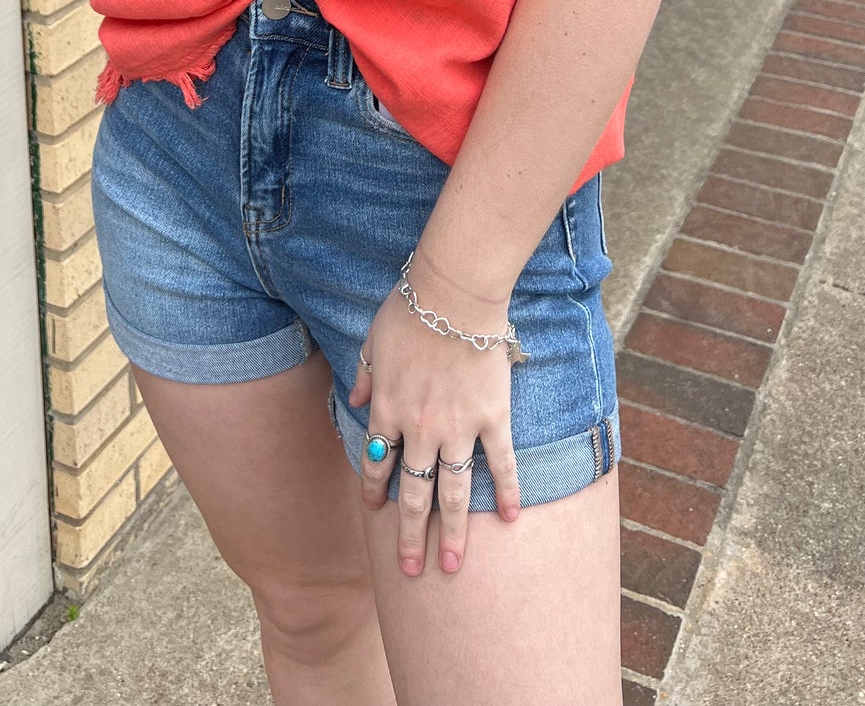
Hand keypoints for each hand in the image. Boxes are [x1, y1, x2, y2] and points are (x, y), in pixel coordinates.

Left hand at [348, 249, 520, 576]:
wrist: (454, 294)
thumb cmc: (411, 308)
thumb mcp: (372, 339)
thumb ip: (363, 374)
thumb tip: (353, 399)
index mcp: (386, 409)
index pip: (377, 462)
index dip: (375, 488)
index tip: (376, 511)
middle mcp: (419, 430)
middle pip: (413, 493)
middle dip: (411, 536)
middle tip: (411, 570)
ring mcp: (458, 428)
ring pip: (453, 492)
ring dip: (452, 533)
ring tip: (452, 566)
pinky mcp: (492, 418)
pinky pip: (501, 463)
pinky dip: (508, 492)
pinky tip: (511, 519)